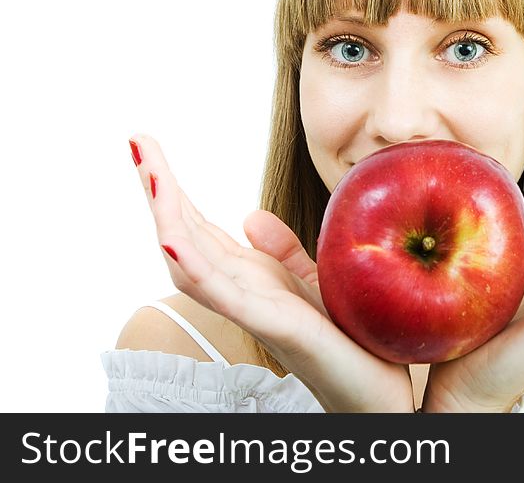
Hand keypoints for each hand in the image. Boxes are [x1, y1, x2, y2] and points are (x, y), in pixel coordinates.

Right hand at [129, 134, 413, 411]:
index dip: (173, 189)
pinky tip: (172, 237)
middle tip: (137, 139)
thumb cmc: (348, 336)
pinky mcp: (275, 325)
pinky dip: (194, 267)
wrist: (377, 392)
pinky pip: (225, 295)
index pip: (200, 228)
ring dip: (167, 217)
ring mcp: (253, 309)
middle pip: (187, 235)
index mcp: (251, 278)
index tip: (148, 145)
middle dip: (160, 189)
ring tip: (150, 172)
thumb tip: (249, 214)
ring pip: (193, 261)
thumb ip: (283, 251)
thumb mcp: (314, 279)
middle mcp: (243, 291)